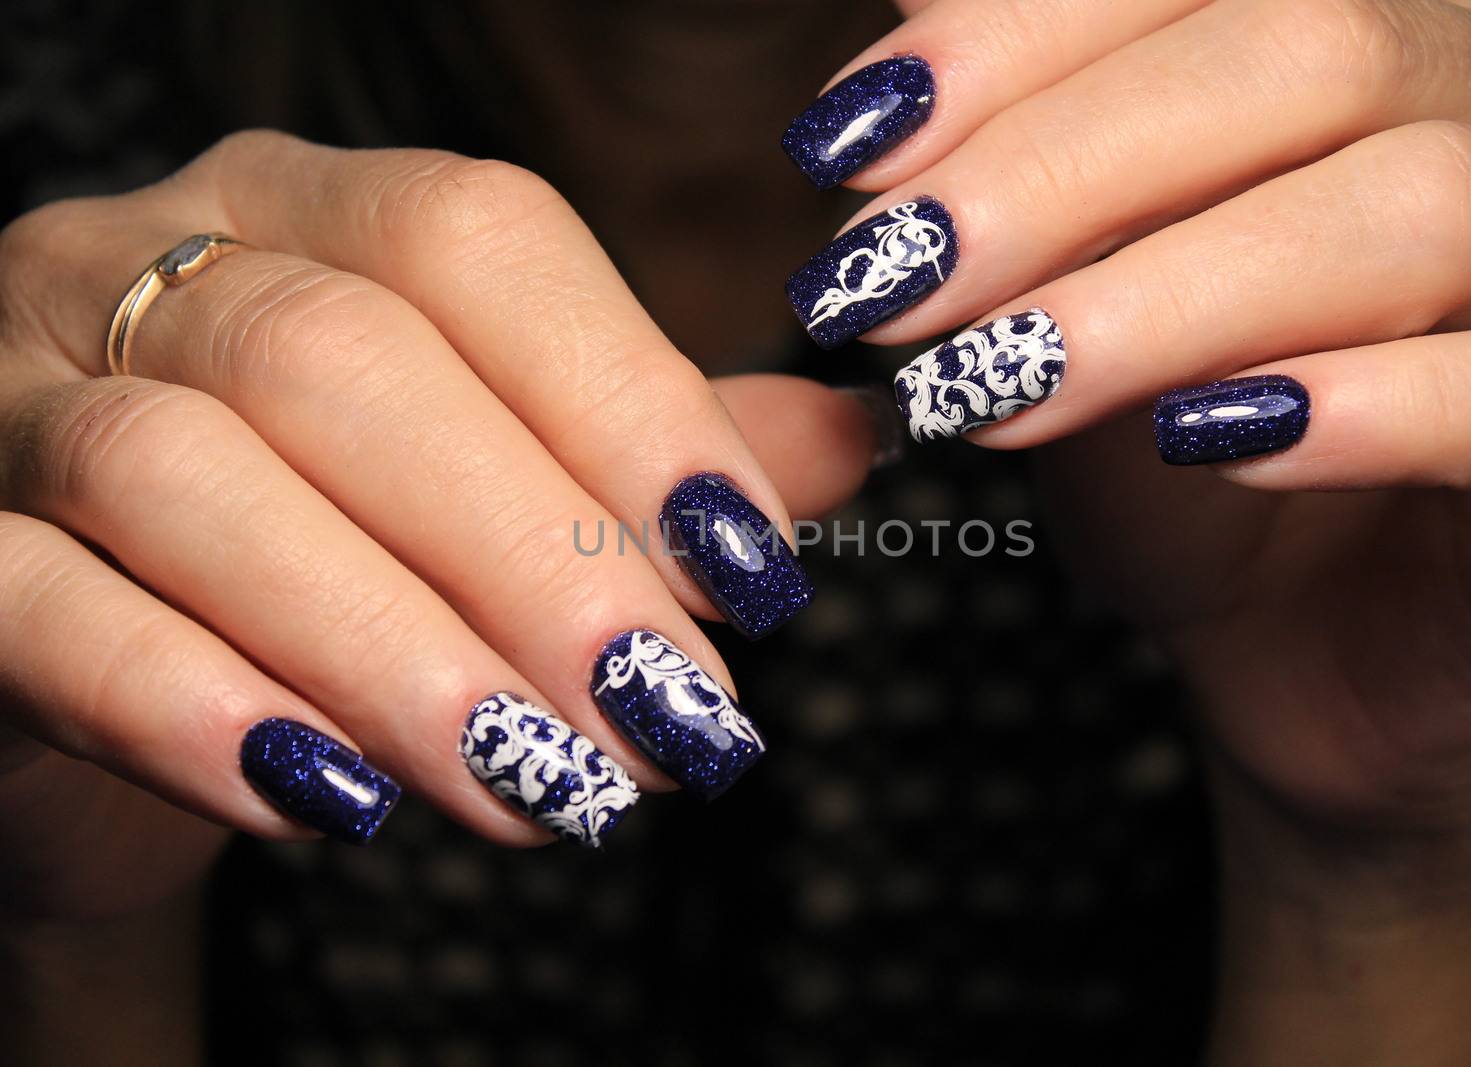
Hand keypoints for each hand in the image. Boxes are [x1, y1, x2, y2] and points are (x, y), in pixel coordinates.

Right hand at [0, 131, 875, 926]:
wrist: (118, 665)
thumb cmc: (333, 546)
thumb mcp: (498, 481)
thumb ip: (650, 456)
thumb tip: (845, 445)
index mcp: (307, 211)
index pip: (474, 242)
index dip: (624, 398)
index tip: (747, 570)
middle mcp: (144, 262)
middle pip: (345, 360)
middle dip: (530, 555)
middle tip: (664, 716)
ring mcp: (14, 394)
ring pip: (187, 475)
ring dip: (394, 646)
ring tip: (538, 780)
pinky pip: (38, 604)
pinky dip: (193, 702)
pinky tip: (337, 801)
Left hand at [776, 1, 1470, 1062]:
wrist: (1319, 664)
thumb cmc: (1195, 484)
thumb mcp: (1074, 334)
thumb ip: (1016, 231)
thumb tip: (881, 145)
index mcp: (1376, 51)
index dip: (1017, 38)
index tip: (849, 149)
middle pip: (1319, 47)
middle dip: (1063, 165)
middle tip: (892, 280)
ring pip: (1427, 203)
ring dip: (1174, 289)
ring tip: (1000, 379)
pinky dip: (1384, 405)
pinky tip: (1218, 441)